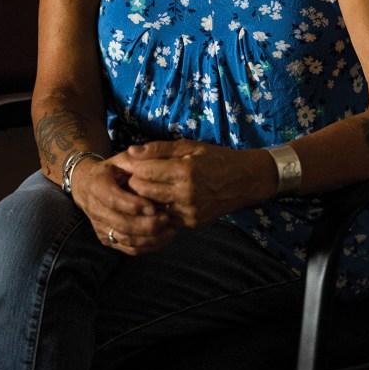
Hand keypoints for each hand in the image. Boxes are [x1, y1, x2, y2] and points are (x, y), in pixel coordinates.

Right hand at [70, 154, 175, 255]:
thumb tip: (144, 154)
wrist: (88, 185)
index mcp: (97, 185)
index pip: (112, 199)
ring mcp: (100, 226)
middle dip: (145, 224)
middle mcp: (95, 209)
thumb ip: (135, 159)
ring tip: (170, 229)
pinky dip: (148, 247)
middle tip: (166, 218)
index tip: (153, 206)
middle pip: (120, 223)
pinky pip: (128, 249)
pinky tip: (164, 238)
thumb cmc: (113, 170)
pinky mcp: (108, 239)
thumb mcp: (122, 159)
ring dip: (149, 237)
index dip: (133, 205)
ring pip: (125, 239)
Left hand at [112, 139, 276, 227]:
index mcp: (185, 171)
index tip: (123, 163)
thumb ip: (159, 149)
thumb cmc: (217, 158)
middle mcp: (186, 194)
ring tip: (139, 188)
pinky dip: (157, 210)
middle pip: (143, 192)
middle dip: (133, 183)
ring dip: (143, 199)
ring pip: (151, 208)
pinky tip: (156, 200)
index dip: (130, 167)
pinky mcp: (191, 224)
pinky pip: (164, 219)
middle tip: (127, 176)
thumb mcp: (189, 146)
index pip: (144, 172)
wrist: (245, 181)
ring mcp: (189, 212)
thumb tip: (131, 151)